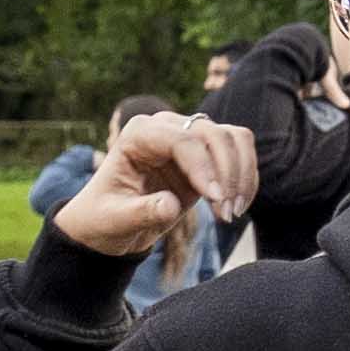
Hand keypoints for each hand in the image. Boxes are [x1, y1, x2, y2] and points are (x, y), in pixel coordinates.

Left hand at [52, 113, 259, 257]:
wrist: (109, 223)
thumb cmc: (104, 218)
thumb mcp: (114, 221)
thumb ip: (140, 213)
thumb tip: (170, 205)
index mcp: (138, 134)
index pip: (182, 139)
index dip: (203, 167)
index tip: (216, 200)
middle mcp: (166, 127)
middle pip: (214, 134)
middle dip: (227, 173)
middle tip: (226, 214)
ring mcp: (188, 138)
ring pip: (233, 139)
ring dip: (242, 175)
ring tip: (231, 213)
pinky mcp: (205, 156)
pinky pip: (239, 154)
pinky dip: (245, 179)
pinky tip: (236, 208)